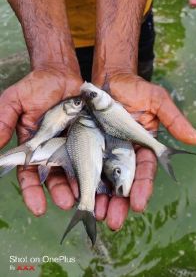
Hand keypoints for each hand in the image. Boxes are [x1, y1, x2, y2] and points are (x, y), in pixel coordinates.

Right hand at [0, 68, 82, 215]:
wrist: (60, 74)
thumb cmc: (35, 87)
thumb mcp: (14, 102)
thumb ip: (3, 122)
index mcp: (33, 147)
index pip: (30, 174)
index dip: (32, 192)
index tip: (38, 207)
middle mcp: (52, 150)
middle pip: (55, 177)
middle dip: (59, 192)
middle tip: (68, 204)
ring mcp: (72, 144)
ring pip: (74, 170)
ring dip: (78, 185)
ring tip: (85, 197)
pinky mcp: (88, 136)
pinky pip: (92, 154)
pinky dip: (94, 167)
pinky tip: (100, 178)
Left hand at [94, 73, 195, 229]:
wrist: (107, 81)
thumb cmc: (134, 88)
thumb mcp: (156, 101)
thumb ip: (173, 119)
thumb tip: (195, 138)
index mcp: (142, 146)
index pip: (144, 171)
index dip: (142, 188)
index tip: (138, 204)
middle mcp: (123, 153)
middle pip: (122, 182)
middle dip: (119, 203)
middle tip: (113, 221)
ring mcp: (103, 151)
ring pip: (102, 179)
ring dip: (100, 199)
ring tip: (97, 215)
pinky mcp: (85, 147)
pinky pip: (83, 165)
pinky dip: (80, 181)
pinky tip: (76, 195)